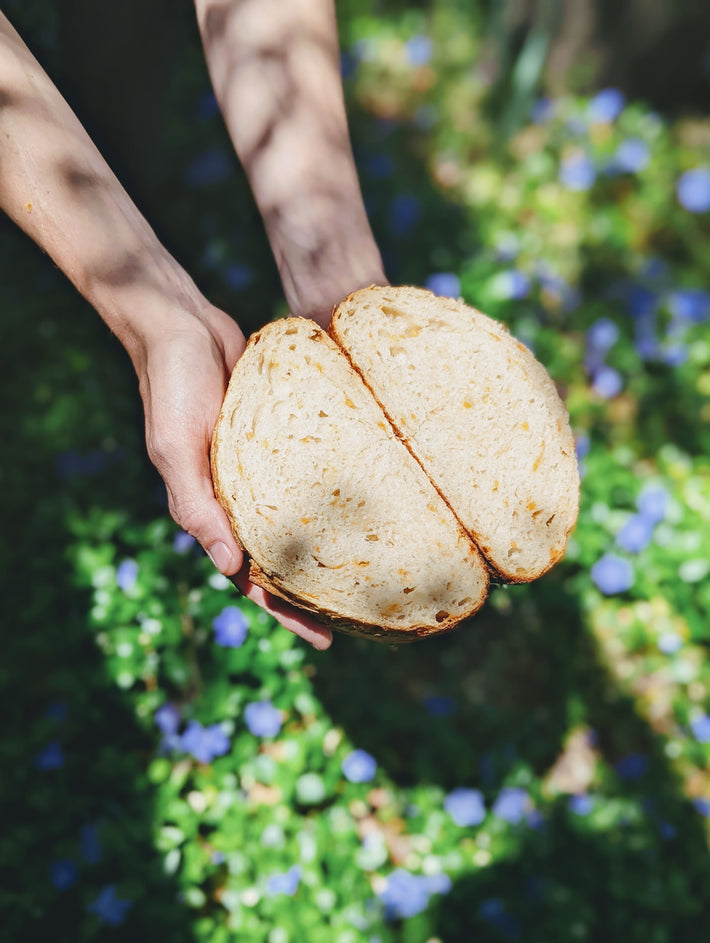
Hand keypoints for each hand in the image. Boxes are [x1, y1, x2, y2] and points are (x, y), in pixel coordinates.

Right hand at [136, 304, 332, 649]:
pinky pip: (309, 477)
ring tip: (372, 571)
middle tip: (364, 619)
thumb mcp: (176, 448)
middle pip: (281, 557)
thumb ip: (197, 507)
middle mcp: (235, 499)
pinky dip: (330, 496)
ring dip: (326, 550)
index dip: (283, 611)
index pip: (249, 576)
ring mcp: (259, 471)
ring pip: (298, 522)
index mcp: (209, 512)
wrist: (183, 326)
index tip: (324, 638)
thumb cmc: (172, 387)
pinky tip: (363, 503)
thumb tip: (230, 568)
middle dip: (315, 593)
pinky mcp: (278, 439)